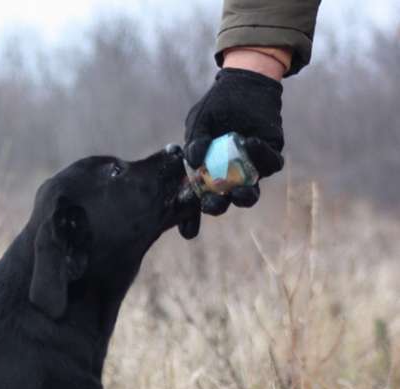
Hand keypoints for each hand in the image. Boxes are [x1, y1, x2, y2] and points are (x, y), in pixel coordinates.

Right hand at [184, 64, 284, 214]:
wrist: (243, 85)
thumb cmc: (216, 106)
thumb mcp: (198, 123)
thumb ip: (195, 142)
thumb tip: (193, 161)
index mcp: (208, 174)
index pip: (199, 200)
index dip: (192, 219)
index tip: (188, 232)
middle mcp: (230, 176)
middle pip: (226, 201)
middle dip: (219, 206)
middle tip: (214, 202)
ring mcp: (251, 168)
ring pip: (251, 191)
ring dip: (245, 195)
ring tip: (238, 189)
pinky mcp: (271, 154)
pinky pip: (271, 163)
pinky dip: (261, 156)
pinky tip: (249, 142)